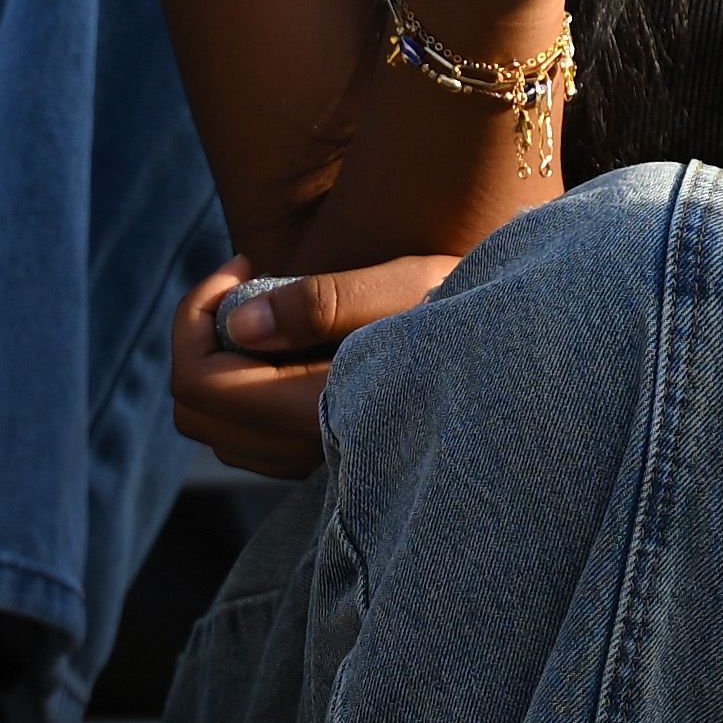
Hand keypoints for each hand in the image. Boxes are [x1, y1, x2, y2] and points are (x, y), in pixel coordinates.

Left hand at [170, 253, 457, 476]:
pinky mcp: (329, 453)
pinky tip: (290, 338)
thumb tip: (240, 324)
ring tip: (269, 300)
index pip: (201, 385)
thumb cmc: (475, 310)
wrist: (526, 354)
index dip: (195, 317)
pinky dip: (244, 383)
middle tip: (248, 275)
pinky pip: (251, 434)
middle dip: (201, 336)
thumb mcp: (406, 287)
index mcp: (318, 410)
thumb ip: (320, 302)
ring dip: (221, 360)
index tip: (243, 263)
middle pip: (196, 413)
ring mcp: (315, 460)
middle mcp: (308, 450)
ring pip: (218, 429)